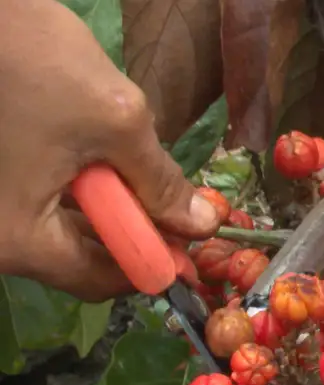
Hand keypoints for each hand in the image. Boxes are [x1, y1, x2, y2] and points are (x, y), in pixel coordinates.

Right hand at [0, 0, 220, 301]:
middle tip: (181, 210)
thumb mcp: (116, 123)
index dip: (155, 263)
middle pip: (81, 257)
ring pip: (64, 229)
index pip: (100, 280)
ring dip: (112, 210)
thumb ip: (161, 182)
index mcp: (17, 238)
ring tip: (148, 180)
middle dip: (136, 233)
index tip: (194, 246)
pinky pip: (43, 202)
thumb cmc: (33, 61)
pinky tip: (111, 165)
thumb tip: (201, 224)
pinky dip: (82, 191)